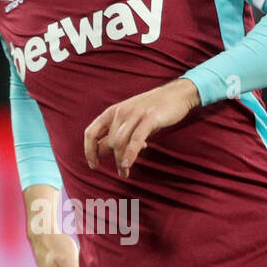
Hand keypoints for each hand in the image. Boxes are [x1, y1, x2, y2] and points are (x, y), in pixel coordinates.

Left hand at [84, 78, 200, 178]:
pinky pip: (136, 139)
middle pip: (109, 142)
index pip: (91, 132)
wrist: (176, 94)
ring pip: (120, 142)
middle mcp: (121, 112)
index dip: (89, 151)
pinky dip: (130, 153)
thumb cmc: (152, 110)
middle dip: (113, 160)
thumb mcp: (130, 120)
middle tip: (121, 172)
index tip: (93, 165)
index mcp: (112, 112)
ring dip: (121, 161)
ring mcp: (135, 114)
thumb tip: (102, 152)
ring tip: (125, 172)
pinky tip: (128, 164)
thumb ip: (118, 134)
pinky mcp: (150, 118)